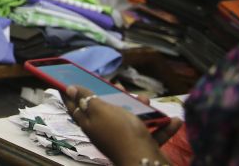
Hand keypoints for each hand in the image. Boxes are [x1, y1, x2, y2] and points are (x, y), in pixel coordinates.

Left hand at [63, 85, 181, 164]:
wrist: (145, 163)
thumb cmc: (121, 133)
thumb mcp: (101, 110)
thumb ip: (86, 100)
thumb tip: (68, 89)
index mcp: (90, 122)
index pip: (74, 106)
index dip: (69, 94)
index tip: (64, 81)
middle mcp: (104, 131)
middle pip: (105, 110)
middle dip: (112, 96)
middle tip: (117, 85)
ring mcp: (124, 139)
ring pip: (130, 119)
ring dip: (140, 108)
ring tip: (145, 99)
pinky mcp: (142, 146)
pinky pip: (152, 133)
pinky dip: (162, 126)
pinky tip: (173, 120)